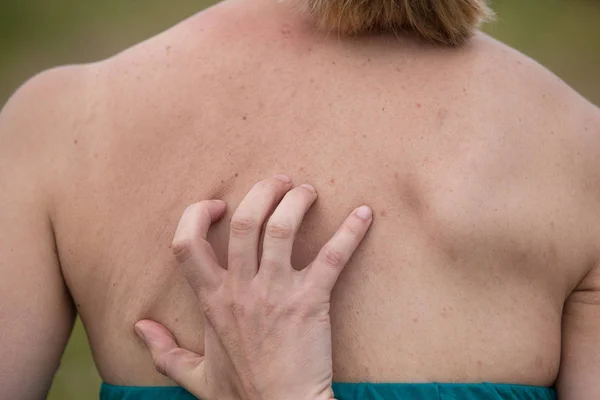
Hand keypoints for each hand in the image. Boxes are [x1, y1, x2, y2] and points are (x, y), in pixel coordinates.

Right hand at [134, 176, 372, 399]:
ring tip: (307, 192)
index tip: (218, 205)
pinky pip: (333, 257)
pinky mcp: (311, 301)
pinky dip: (350, 232)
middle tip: (279, 182)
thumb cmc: (242, 396)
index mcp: (212, 300)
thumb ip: (163, 350)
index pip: (186, 243)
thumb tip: (137, 327)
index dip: (198, 215)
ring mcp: (277, 293)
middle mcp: (241, 289)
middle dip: (262, 191)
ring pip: (282, 228)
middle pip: (245, 221)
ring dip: (296, 202)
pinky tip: (364, 215)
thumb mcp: (193, 376)